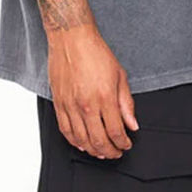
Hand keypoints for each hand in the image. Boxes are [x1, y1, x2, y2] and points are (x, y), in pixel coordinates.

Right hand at [48, 25, 138, 158]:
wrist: (72, 39)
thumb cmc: (96, 53)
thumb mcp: (120, 76)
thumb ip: (126, 103)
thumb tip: (132, 124)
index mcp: (105, 98)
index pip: (116, 132)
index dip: (123, 143)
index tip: (126, 144)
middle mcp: (86, 105)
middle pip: (98, 141)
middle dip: (110, 151)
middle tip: (116, 152)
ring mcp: (70, 106)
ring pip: (81, 140)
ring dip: (93, 150)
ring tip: (101, 152)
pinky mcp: (59, 104)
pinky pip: (65, 130)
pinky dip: (74, 141)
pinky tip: (82, 144)